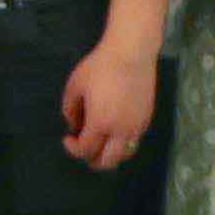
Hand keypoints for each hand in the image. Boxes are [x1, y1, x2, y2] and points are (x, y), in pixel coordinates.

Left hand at [62, 35, 160, 168]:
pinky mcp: (146, 119)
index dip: (73, 148)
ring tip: (102, 146)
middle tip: (85, 151)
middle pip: (107, 162)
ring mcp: (136, 126)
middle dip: (93, 160)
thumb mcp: (75, 85)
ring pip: (124, 155)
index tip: (68, 138)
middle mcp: (120, 130)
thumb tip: (74, 125)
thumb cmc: (100, 66)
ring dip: (110, 155)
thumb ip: (70, 109)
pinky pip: (134, 141)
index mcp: (100, 123)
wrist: (132, 52)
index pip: (85, 150)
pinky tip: (115, 132)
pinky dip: (123, 143)